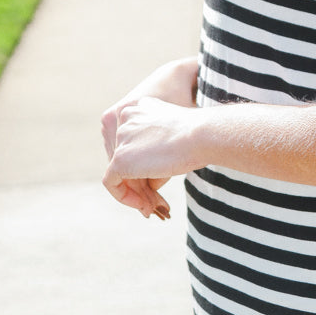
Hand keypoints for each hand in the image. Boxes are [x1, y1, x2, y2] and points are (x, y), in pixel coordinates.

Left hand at [101, 58, 198, 219]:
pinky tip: (145, 206)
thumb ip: (157, 152)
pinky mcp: (120, 158)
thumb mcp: (175, 137)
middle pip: (127, 156)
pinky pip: (112, 182)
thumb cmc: (199, 136)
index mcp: (139, 107)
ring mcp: (121, 137)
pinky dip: (125, 197)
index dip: (143, 164)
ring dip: (138, 192)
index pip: (133, 141)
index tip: (158, 181)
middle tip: (156, 201)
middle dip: (140, 182)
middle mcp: (125, 118)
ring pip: (121, 171)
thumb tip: (149, 182)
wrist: (203, 135)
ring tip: (156, 207)